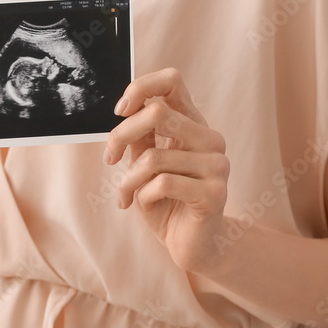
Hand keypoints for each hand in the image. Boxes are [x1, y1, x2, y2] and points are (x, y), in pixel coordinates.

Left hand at [104, 67, 230, 273]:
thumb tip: (125, 110)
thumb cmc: (166, 202)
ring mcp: (217, 166)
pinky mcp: (215, 193)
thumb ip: (140, 137)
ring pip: (154, 157)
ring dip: (129, 180)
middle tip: (110, 158)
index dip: (141, 88)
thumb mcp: (145, 165)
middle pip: (158, 113)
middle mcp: (210, 139)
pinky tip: (144, 205)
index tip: (119, 111)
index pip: (172, 82)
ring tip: (125, 195)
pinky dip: (143, 195)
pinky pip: (163, 183)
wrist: (192, 246)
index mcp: (194, 125)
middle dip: (122, 135)